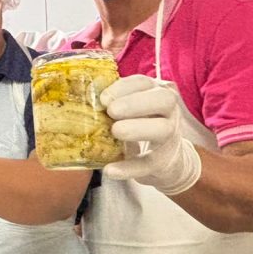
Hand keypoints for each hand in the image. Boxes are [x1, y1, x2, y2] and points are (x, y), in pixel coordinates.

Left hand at [100, 75, 201, 195]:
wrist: (167, 161)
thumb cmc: (139, 127)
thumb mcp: (128, 112)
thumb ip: (110, 103)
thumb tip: (83, 95)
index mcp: (155, 93)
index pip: (144, 83)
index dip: (124, 87)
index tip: (103, 97)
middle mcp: (168, 112)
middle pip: (163, 100)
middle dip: (135, 103)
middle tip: (111, 111)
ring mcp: (170, 137)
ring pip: (162, 129)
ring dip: (138, 129)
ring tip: (115, 131)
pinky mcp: (164, 162)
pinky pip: (148, 164)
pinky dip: (129, 168)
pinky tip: (110, 170)